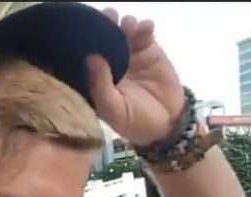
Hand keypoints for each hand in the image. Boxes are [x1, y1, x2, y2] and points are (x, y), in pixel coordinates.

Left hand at [87, 8, 185, 145]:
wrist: (167, 125)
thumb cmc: (135, 122)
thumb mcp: (114, 109)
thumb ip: (101, 85)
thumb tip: (90, 57)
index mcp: (95, 77)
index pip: (85, 54)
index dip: (82, 41)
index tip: (83, 28)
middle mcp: (109, 63)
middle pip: (102, 38)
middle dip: (103, 25)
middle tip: (108, 17)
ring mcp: (129, 55)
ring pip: (123, 32)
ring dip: (124, 24)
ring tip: (128, 24)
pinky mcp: (148, 50)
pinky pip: (145, 33)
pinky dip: (144, 26)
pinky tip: (145, 26)